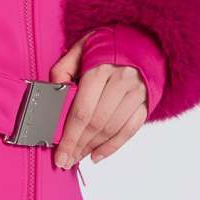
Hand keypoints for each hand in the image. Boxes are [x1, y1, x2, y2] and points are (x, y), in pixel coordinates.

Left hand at [48, 33, 148, 169]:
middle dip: (78, 146)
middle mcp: (121, 82)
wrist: (144, 38)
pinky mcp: (146, 103)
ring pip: (112, 130)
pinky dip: (112, 147)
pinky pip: (129, 131)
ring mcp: (136, 94)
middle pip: (96, 124)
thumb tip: (52, 93)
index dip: (69, 137)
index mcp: (100, 69)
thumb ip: (63, 69)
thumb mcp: (81, 47)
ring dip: (92, 148)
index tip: (59, 155)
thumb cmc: (107, 44)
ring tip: (77, 157)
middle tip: (65, 160)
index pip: (82, 111)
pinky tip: (96, 155)